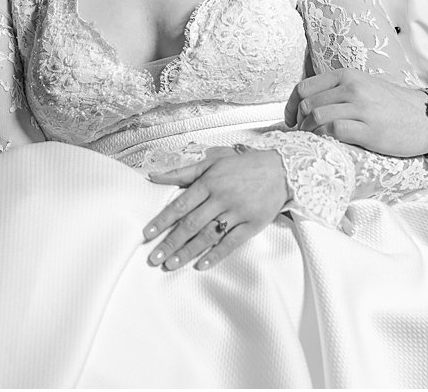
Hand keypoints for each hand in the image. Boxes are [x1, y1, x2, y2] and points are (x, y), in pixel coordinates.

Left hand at [143, 147, 286, 271]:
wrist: (280, 170)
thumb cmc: (242, 166)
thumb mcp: (212, 162)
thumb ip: (182, 172)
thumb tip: (153, 176)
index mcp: (209, 182)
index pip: (180, 205)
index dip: (162, 221)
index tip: (147, 235)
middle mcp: (222, 197)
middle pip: (191, 224)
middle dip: (170, 243)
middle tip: (153, 258)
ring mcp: (238, 212)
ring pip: (208, 235)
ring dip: (188, 252)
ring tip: (170, 265)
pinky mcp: (253, 224)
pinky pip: (232, 243)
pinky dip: (216, 255)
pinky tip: (201, 265)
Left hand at [289, 67, 427, 157]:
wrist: (427, 118)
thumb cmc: (394, 106)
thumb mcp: (365, 86)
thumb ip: (339, 90)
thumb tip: (308, 104)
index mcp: (348, 75)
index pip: (304, 87)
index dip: (291, 106)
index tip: (291, 120)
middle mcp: (352, 88)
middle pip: (307, 104)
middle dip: (298, 122)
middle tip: (302, 135)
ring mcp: (361, 107)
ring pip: (316, 116)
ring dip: (308, 132)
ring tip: (312, 141)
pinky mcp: (369, 129)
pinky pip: (334, 131)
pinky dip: (323, 139)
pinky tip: (326, 144)